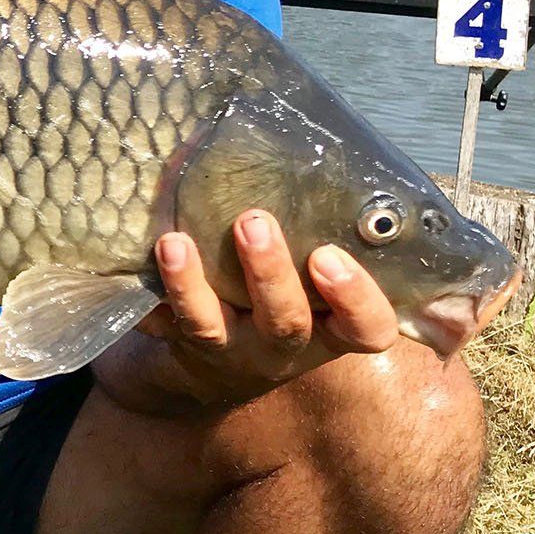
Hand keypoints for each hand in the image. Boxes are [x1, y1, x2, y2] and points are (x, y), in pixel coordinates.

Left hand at [123, 210, 402, 408]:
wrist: (225, 363)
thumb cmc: (293, 296)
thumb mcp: (327, 279)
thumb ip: (343, 232)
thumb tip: (397, 170)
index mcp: (331, 328)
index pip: (366, 329)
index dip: (355, 300)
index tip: (329, 256)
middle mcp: (283, 345)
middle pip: (284, 321)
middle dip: (269, 273)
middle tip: (253, 222)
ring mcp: (230, 348)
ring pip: (211, 326)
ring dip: (191, 284)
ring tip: (174, 241)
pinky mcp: (183, 343)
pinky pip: (161, 324)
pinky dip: (149, 296)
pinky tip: (138, 265)